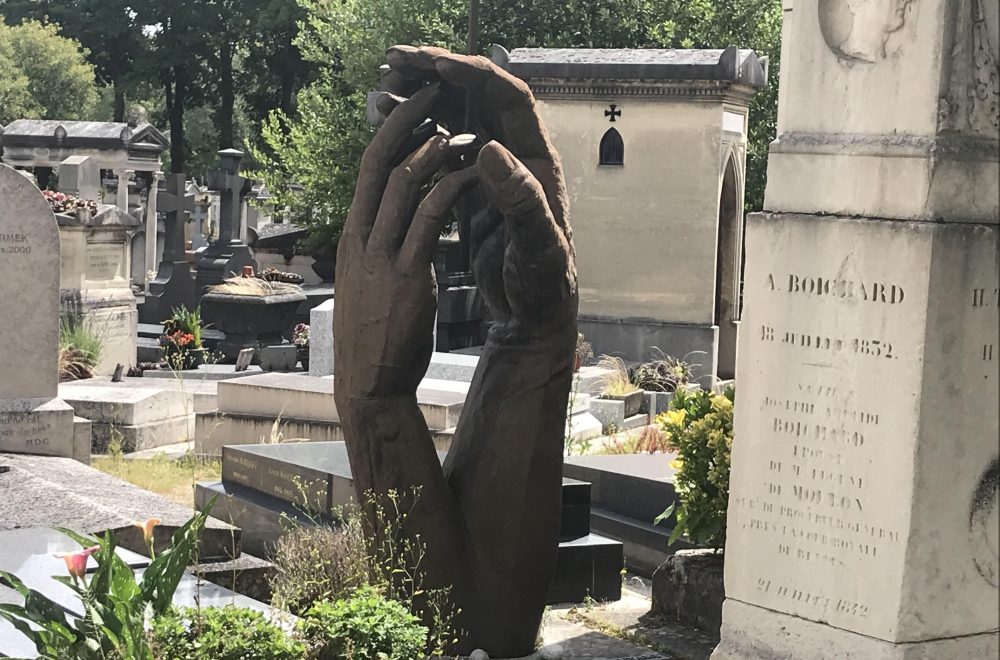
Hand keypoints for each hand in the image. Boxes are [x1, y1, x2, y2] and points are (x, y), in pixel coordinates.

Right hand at [334, 84, 477, 398]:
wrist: (369, 384)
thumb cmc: (373, 335)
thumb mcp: (367, 282)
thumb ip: (377, 247)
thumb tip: (388, 223)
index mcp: (353, 236)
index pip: (366, 170)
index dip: (388, 133)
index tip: (412, 108)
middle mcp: (361, 236)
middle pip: (377, 160)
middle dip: (406, 120)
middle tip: (432, 90)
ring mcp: (381, 253)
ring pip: (402, 182)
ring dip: (433, 148)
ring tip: (459, 126)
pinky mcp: (408, 274)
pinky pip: (429, 218)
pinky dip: (450, 189)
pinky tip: (472, 174)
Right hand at [383, 46, 577, 343]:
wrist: (535, 316)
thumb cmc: (543, 286)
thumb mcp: (536, 247)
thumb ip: (520, 199)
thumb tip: (489, 149)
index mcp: (538, 161)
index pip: (510, 97)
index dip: (475, 74)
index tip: (436, 63)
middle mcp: (519, 158)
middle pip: (480, 98)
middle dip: (440, 74)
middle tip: (395, 61)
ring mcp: (496, 175)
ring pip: (460, 119)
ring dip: (426, 100)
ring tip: (386, 88)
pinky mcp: (476, 196)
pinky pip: (448, 150)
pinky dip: (422, 134)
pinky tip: (394, 129)